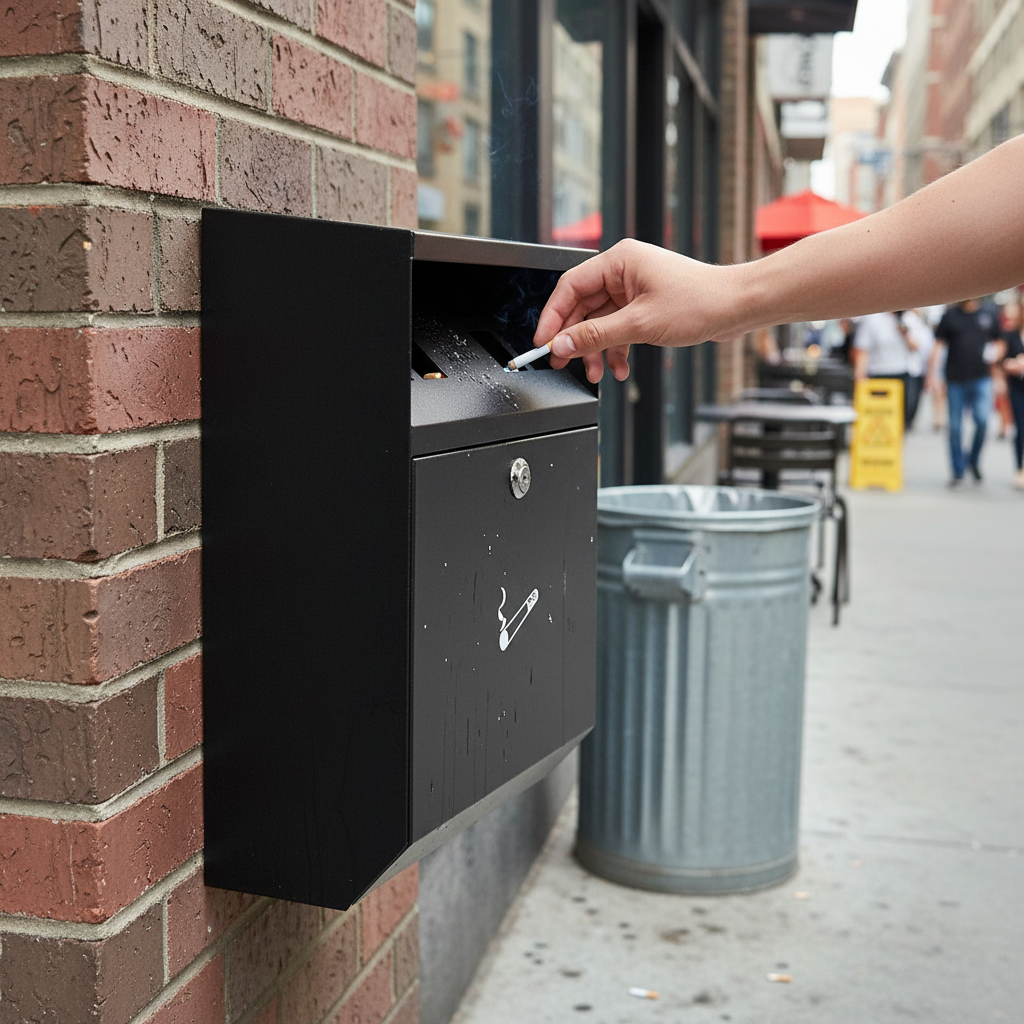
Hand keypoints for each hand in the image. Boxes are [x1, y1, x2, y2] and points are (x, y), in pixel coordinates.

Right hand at [533, 239, 745, 382]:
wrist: (737, 307)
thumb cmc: (700, 302)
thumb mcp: (639, 324)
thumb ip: (596, 336)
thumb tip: (562, 345)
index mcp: (619, 261)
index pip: (570, 287)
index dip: (552, 318)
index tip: (543, 343)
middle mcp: (624, 271)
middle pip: (582, 307)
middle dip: (575, 339)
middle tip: (562, 362)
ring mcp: (635, 289)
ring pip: (600, 322)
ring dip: (596, 349)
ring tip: (596, 372)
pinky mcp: (645, 306)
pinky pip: (618, 328)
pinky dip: (616, 349)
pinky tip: (619, 368)